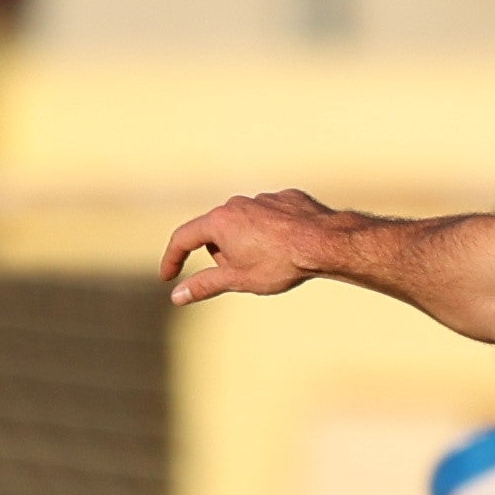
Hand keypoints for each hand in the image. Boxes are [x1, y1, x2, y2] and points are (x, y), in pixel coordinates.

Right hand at [165, 190, 341, 305]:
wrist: (325, 242)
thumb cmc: (281, 263)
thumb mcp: (239, 279)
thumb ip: (205, 285)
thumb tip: (177, 296)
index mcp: (219, 221)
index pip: (183, 238)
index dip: (172, 259)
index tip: (169, 276)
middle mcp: (236, 204)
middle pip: (216, 234)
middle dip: (224, 256)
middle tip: (248, 274)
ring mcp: (262, 198)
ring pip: (244, 225)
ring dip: (248, 244)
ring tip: (274, 261)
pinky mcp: (285, 198)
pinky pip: (270, 218)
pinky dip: (273, 233)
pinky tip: (289, 247)